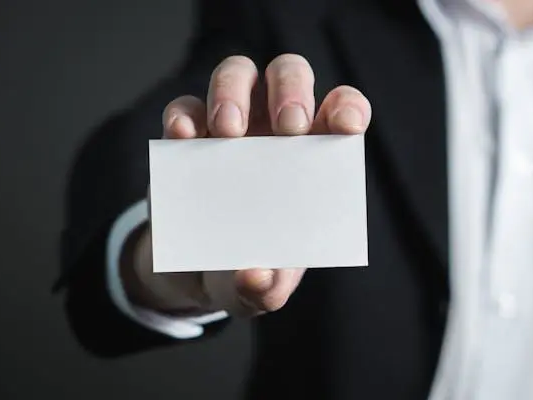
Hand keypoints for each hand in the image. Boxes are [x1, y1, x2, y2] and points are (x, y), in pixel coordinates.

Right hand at [126, 54, 371, 317]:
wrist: (202, 271)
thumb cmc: (252, 266)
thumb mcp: (262, 287)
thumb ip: (268, 287)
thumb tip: (256, 277)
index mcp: (315, 154)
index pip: (342, 110)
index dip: (348, 108)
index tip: (346, 127)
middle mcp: (276, 127)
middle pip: (289, 74)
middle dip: (292, 91)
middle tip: (288, 129)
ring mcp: (231, 124)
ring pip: (237, 74)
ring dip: (234, 92)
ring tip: (229, 133)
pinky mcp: (188, 135)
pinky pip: (185, 107)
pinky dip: (184, 115)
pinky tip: (184, 137)